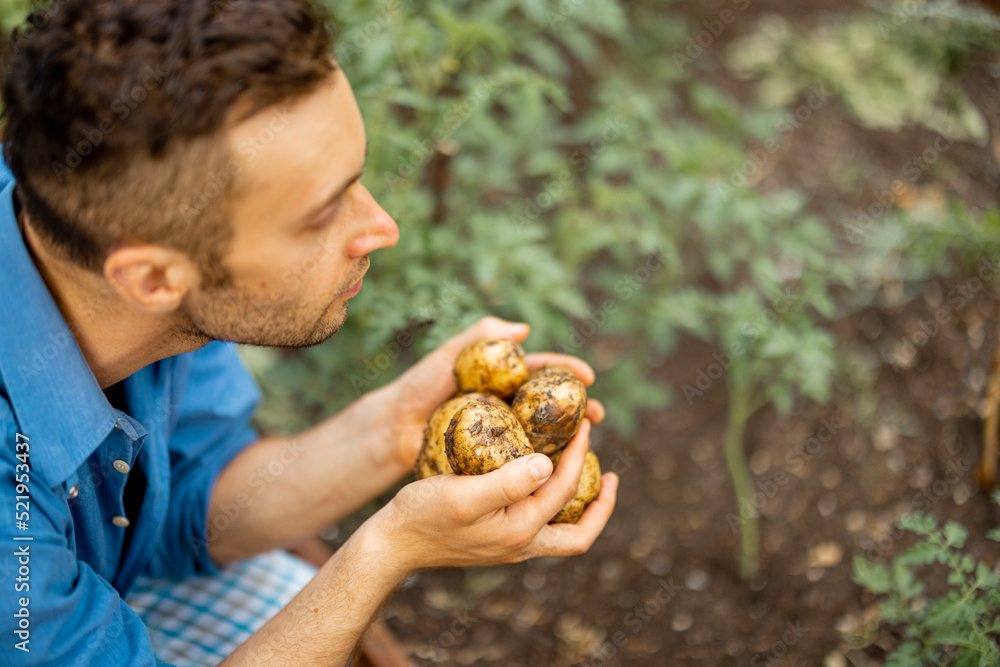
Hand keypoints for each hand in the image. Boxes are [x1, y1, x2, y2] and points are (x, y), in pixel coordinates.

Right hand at [372, 419, 617, 570]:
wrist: (391, 544)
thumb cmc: (422, 515)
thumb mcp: (462, 494)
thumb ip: (507, 482)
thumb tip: (546, 464)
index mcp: (519, 531)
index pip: (563, 489)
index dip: (578, 455)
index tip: (582, 425)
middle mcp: (520, 545)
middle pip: (578, 535)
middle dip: (601, 506)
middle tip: (611, 475)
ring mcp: (509, 547)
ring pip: (560, 533)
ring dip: (579, 507)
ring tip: (583, 475)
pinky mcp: (496, 541)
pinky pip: (538, 527)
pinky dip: (551, 506)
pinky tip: (540, 481)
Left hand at [381, 316, 606, 469]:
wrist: (394, 427)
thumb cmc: (420, 387)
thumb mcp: (450, 356)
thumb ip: (481, 337)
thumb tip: (523, 329)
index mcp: (503, 376)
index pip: (544, 371)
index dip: (569, 372)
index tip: (589, 378)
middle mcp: (508, 404)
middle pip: (553, 404)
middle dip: (579, 409)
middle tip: (597, 417)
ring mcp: (503, 432)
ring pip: (545, 434)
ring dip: (569, 441)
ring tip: (586, 448)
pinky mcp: (494, 459)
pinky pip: (524, 461)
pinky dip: (544, 465)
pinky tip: (559, 473)